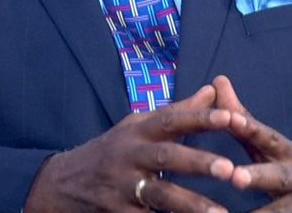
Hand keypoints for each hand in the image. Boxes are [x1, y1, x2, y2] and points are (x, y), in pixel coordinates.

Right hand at [24, 84, 236, 212]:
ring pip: (159, 195)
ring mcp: (121, 186)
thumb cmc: (112, 150)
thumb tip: (213, 90)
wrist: (61, 183)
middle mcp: (129, 156)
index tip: (229, 117)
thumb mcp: (137, 126)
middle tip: (230, 169)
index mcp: (137, 131)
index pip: (170, 119)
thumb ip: (178, 112)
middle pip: (166, 157)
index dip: (198, 118)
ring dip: (190, 204)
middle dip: (198, 163)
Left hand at [214, 76, 291, 212]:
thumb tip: (217, 80)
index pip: (266, 136)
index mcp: (288, 152)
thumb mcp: (269, 144)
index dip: (249, 127)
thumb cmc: (287, 167)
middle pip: (279, 177)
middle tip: (235, 177)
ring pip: (279, 212)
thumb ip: (242, 118)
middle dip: (257, 177)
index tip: (229, 117)